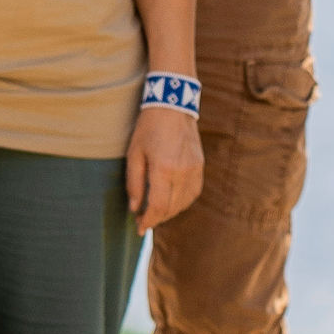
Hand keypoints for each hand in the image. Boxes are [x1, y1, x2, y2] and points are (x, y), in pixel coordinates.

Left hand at [125, 106, 203, 226]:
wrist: (173, 105)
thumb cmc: (148, 128)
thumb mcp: (134, 153)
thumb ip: (134, 183)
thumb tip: (135, 208)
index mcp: (164, 169)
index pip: (158, 206)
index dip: (148, 221)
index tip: (139, 228)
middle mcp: (182, 172)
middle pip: (171, 208)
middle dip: (156, 218)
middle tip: (143, 221)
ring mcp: (194, 169)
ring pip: (183, 203)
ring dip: (169, 212)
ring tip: (155, 212)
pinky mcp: (200, 166)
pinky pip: (193, 193)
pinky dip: (181, 202)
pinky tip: (171, 201)